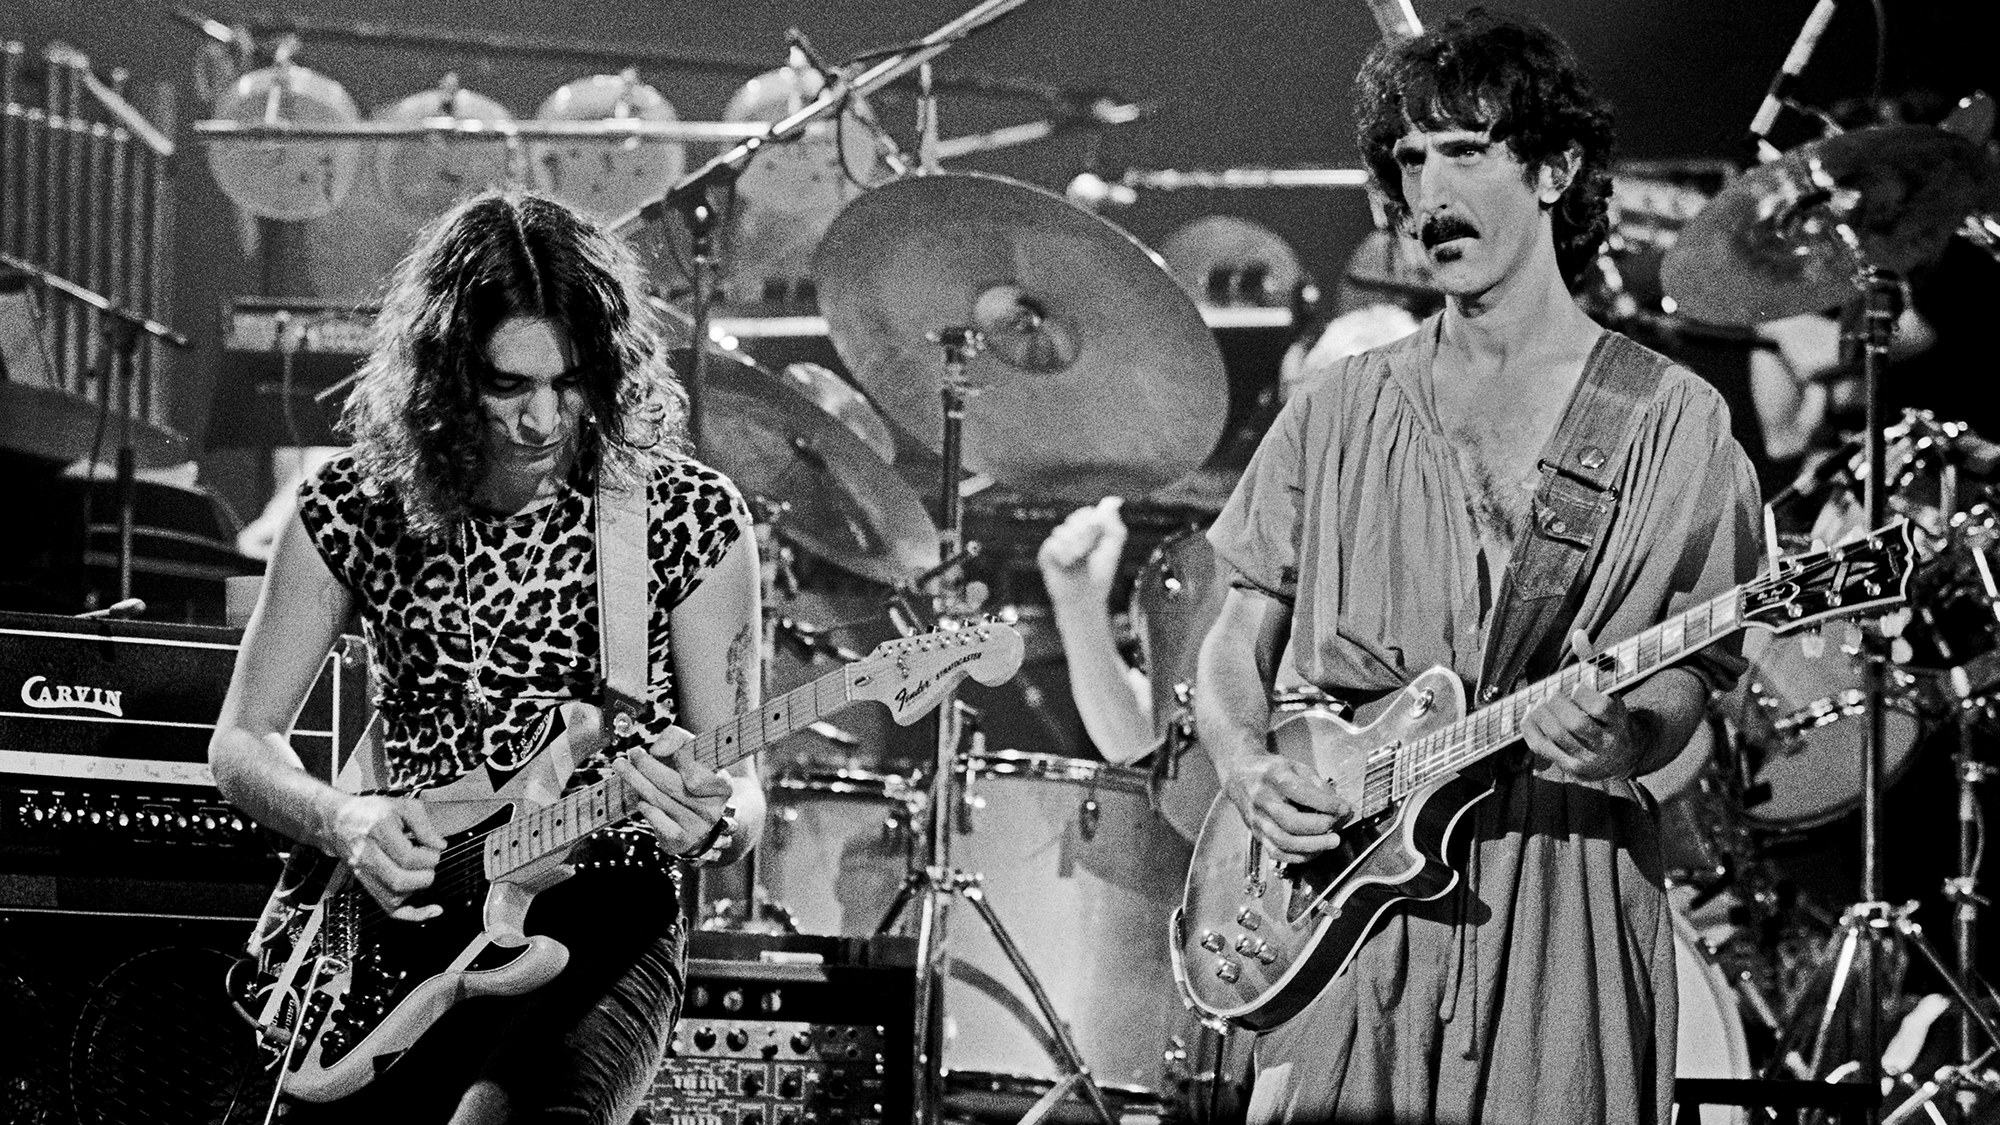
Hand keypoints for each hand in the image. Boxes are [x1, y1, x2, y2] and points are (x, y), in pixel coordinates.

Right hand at [328, 795, 446, 921]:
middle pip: (399, 881)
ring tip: (422, 872)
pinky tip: (430, 910)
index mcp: (377, 832)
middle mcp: (367, 856)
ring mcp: (364, 874)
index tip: (435, 848)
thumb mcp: (401, 806)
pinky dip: (413, 914)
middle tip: (430, 861)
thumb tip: (439, 845)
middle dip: (425, 874)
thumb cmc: (370, 813)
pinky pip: (389, 910)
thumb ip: (424, 824)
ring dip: (417, 889)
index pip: (407, 856)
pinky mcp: (368, 886)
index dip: (429, 855)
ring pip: (393, 898)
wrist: (338, 822)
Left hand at [615, 727, 735, 855]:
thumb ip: (677, 740)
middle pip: (672, 784)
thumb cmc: (690, 781)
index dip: (678, 760)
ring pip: (659, 799)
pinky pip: (655, 819)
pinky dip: (644, 806)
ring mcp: (697, 827)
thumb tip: (657, 750)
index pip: (698, 772)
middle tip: (631, 754)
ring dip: (636, 781)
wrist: (698, 825)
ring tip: (621, 765)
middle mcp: (713, 809)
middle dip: (646, 766)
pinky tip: (639, 798)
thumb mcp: (693, 756)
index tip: (654, 750)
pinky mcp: (680, 840)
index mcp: (722, 786)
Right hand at [1036, 497, 1126, 609]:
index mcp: (1086, 529)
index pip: (1086, 513)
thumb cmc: (1100, 573)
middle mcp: (1070, 532)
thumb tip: (1113, 501)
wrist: (1085, 597)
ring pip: (1062, 531)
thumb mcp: (1113, 546)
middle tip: (1088, 552)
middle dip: (1085, 535)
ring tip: (1079, 561)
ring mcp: (1057, 542)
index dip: (1093, 522)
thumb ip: (1114, 524)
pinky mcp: (1046, 553)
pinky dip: (1064, 555)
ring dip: (1076, 547)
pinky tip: (1067, 565)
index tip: (1099, 537)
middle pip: (1074, 519)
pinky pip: (1053, 544)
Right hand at [1221, 754, 1350, 863]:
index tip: (1344, 808)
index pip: (1301, 793)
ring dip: (1312, 846)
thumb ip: (1320, 787)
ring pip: (1284, 842)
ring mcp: (1258, 820)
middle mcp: (1263, 800)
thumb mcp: (1297, 767)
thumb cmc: (1272, 771)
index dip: (1326, 803)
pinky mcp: (1258, 835)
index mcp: (1273, 776)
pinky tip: (1315, 850)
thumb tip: (1343, 808)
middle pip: (1290, 822)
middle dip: (1319, 827)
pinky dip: (1299, 856)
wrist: (1241, 776)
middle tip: (1337, 826)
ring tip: (1332, 842)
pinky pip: (1277, 853)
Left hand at [1521, 630, 1645, 781]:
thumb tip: (1577, 633)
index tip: (1577, 685)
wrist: (1620, 755)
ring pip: (1557, 735)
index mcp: (1619, 721)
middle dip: (1557, 703)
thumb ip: (1594, 662)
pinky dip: (1530, 726)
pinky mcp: (1569, 768)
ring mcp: (1586, 759)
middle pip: (1575, 723)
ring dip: (1542, 712)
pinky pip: (1541, 746)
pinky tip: (1532, 712)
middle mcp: (1605, 744)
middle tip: (1553, 693)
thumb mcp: (1609, 689)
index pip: (1601, 707)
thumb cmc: (1609, 714)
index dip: (1583, 693)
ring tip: (1542, 701)